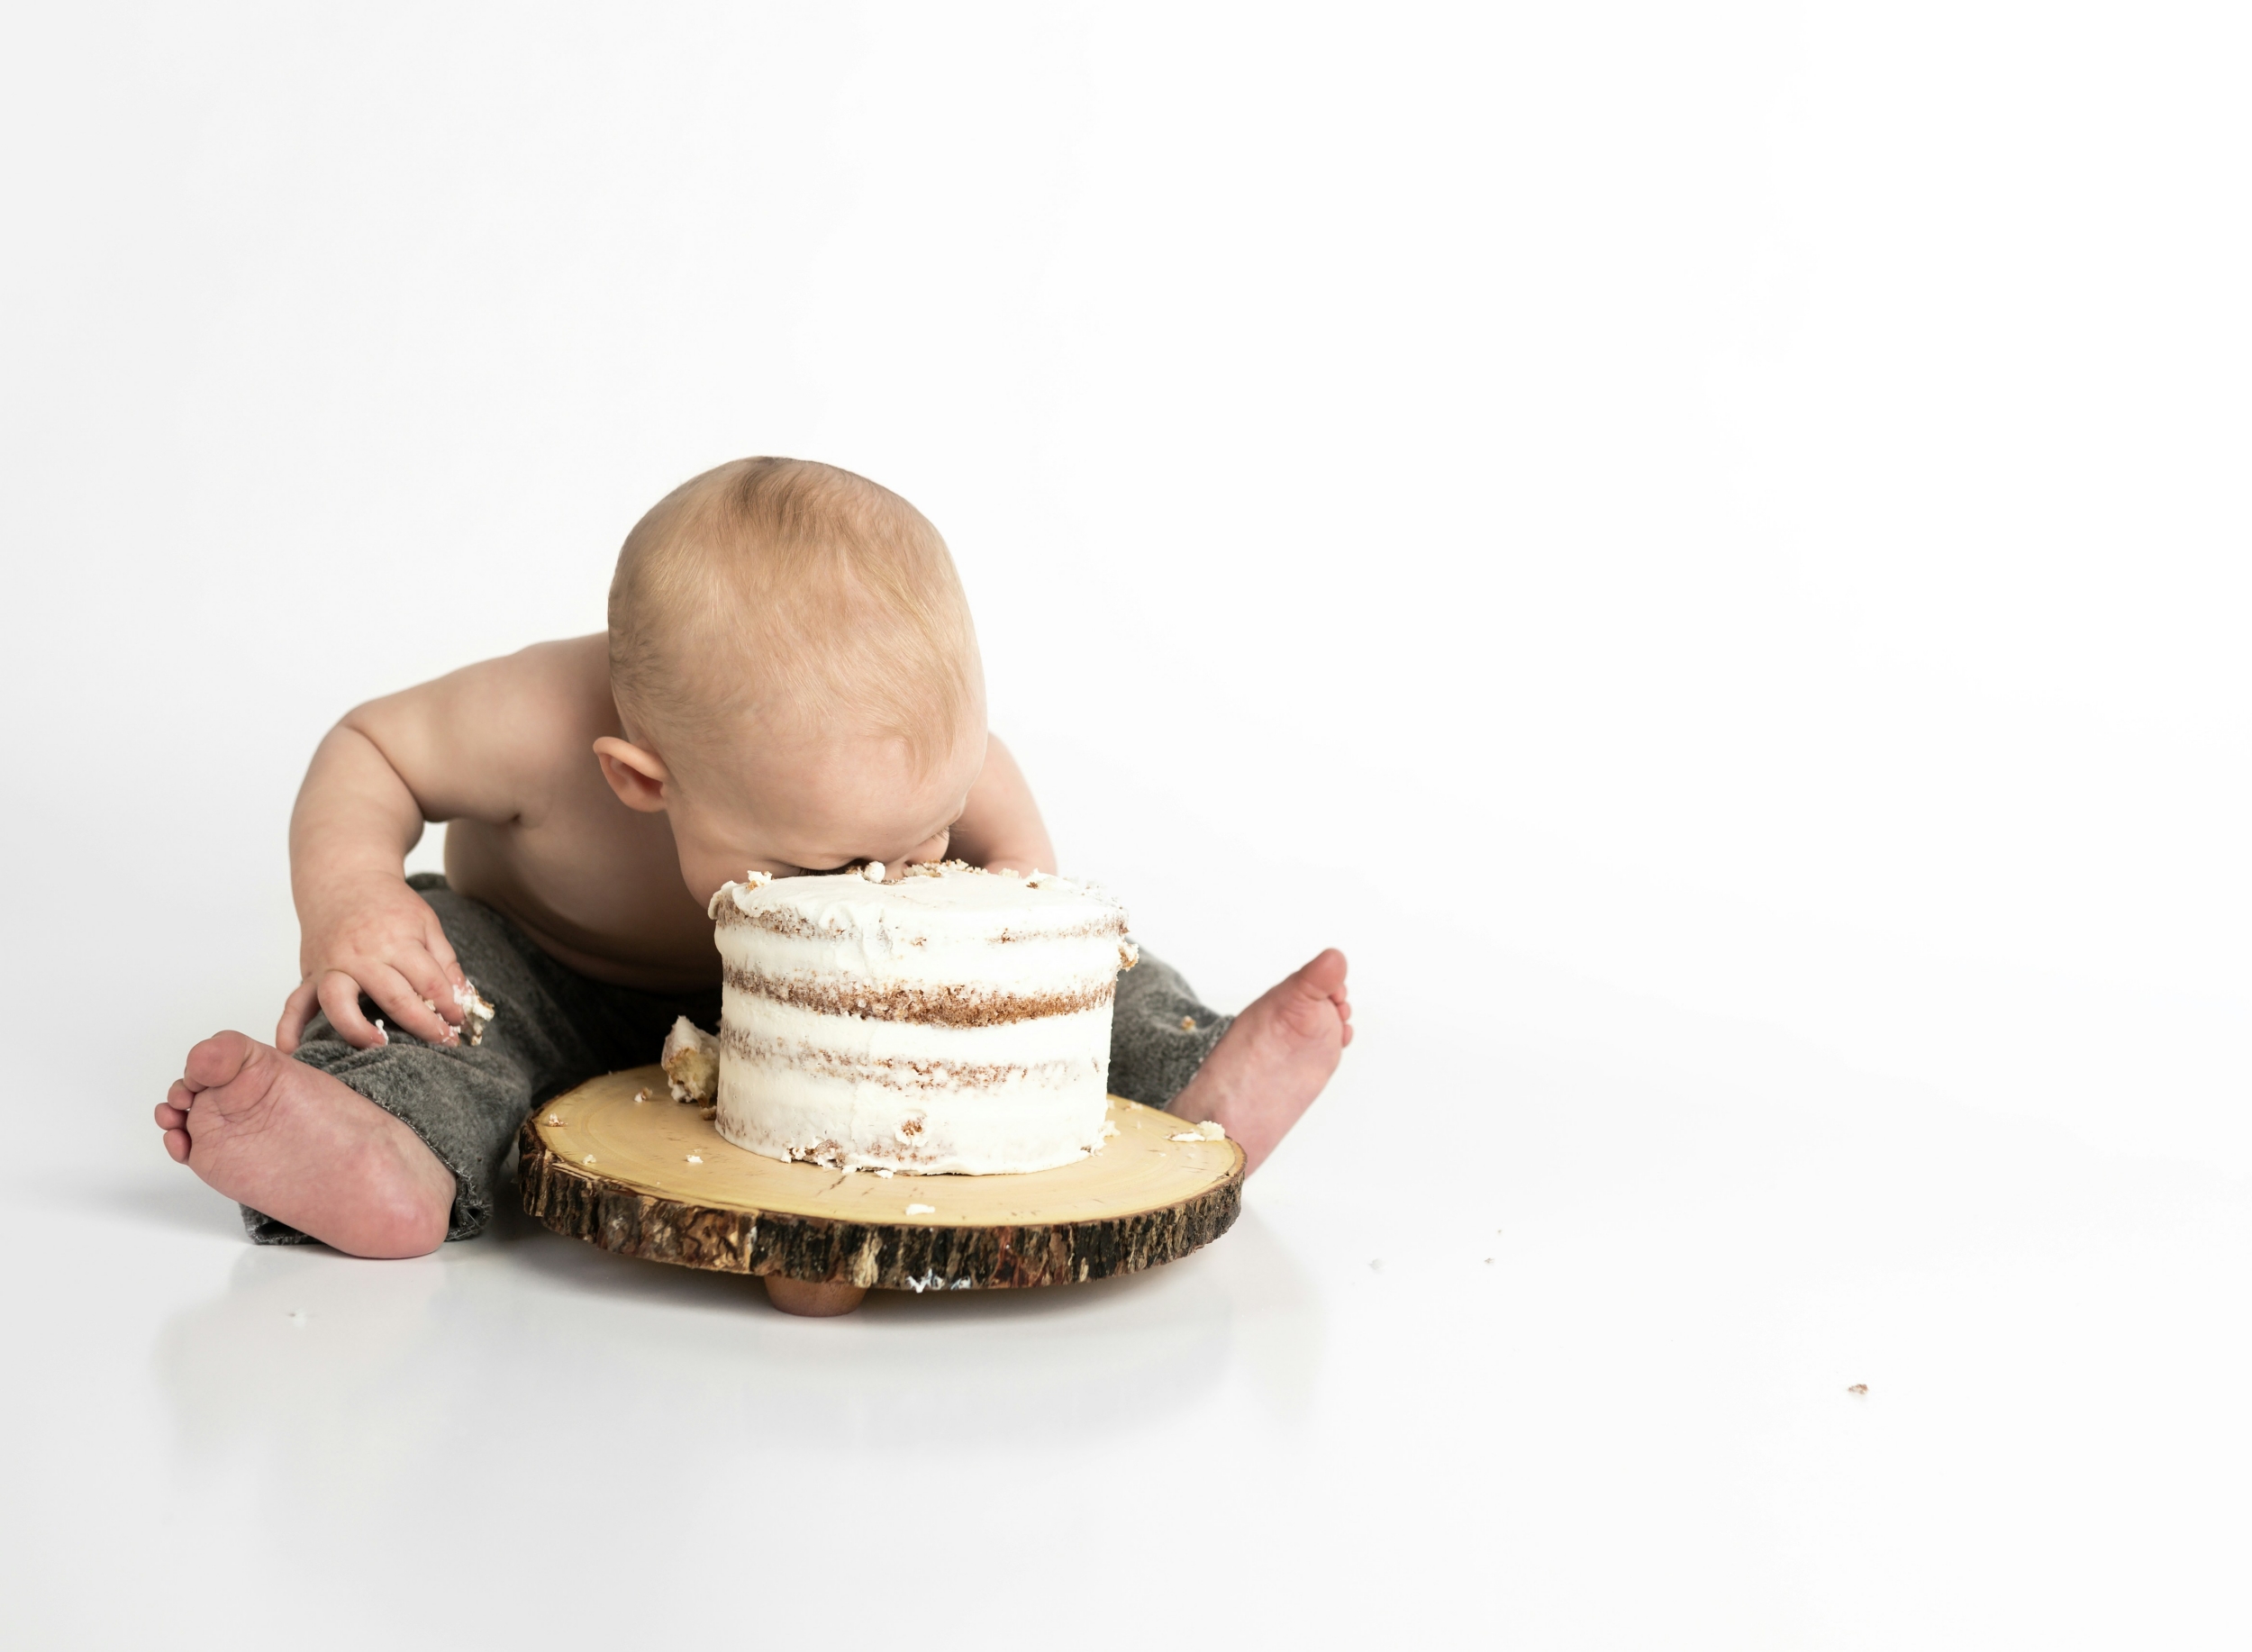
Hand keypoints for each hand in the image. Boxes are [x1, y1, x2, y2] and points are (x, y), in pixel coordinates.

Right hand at [278, 873, 469, 1052]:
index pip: (429, 981)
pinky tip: (292, 1051)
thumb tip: (462, 998)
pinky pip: (294, 1004)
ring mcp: (332, 966)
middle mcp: (361, 955)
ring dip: (357, 1029)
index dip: (449, 1006)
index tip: (459, 1023)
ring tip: (379, 1047)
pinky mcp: (310, 975)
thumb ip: (444, 961)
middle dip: (422, 1024)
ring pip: (339, 1002)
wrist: (343, 879)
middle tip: (442, 1042)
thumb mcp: (426, 923)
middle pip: (393, 996)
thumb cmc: (388, 904)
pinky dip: (288, 1028)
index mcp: (396, 940)